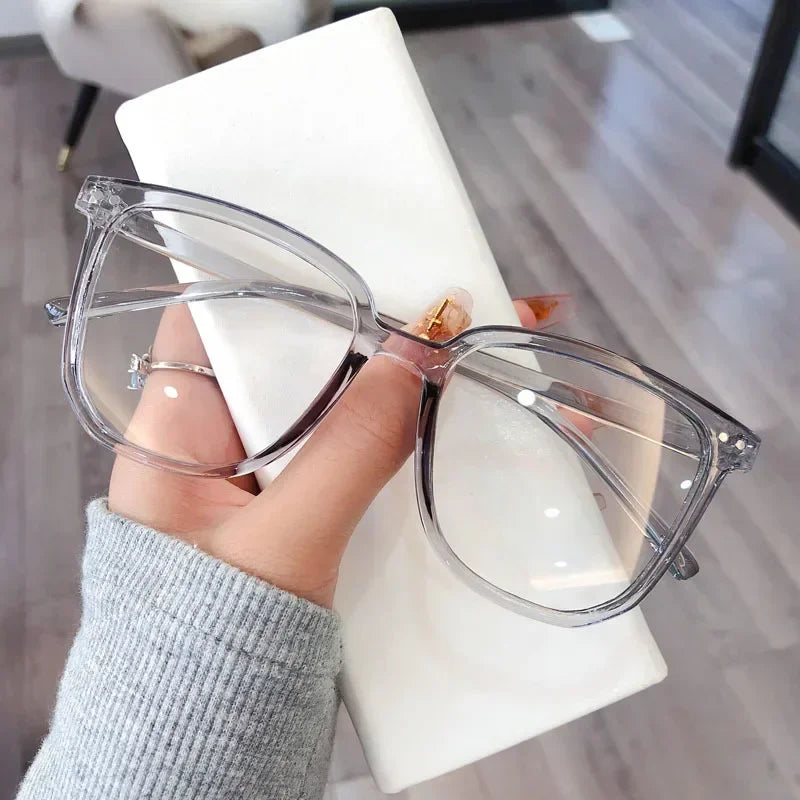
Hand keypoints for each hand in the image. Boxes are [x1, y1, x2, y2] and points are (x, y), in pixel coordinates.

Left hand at [109, 293, 562, 606]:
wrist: (209, 740)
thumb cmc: (213, 648)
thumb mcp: (285, 544)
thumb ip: (347, 450)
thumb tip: (414, 355)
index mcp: (177, 426)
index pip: (220, 310)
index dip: (287, 272)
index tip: (365, 249)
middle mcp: (216, 433)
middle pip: (295, 343)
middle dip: (378, 318)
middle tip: (462, 298)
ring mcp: (263, 465)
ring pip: (335, 390)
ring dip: (404, 370)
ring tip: (484, 346)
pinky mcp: (302, 494)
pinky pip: (353, 437)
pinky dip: (404, 422)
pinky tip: (461, 411)